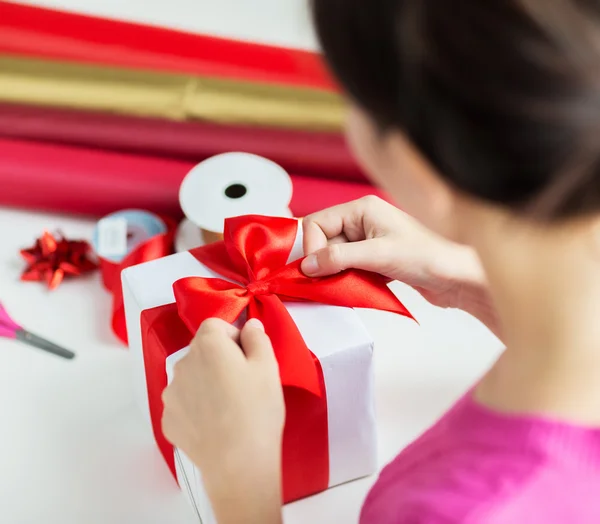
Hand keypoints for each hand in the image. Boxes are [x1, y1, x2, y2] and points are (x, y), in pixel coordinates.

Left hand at [162, 318, 283, 523]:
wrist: (238, 464)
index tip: (247, 357)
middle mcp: (182, 364)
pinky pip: (184, 403)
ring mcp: (171, 394)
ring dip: (206, 382)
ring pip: (191, 377)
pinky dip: (196, 408)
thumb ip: (257, 338)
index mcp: (208, 345)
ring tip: (228, 406)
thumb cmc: (256, 411)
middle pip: (201, 351)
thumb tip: (249, 325)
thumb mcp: (268, 367)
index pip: (215, 325)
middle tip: (242, 383)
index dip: (233, 337)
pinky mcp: (168, 419)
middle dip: (219, 360)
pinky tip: (215, 423)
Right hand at [301, 196, 484, 309]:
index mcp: (362, 208)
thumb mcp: (378, 255)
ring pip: (334, 257)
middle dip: (323, 262)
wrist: (458, 279)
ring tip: (348, 283)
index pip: (317, 223)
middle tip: (326, 281)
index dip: (311, 247)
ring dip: (335, 273)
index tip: (312, 270)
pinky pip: (348, 268)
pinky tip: (359, 286)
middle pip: (323, 240)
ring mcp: (369, 241)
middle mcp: (363, 221)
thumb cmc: (429, 257)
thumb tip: (307, 265)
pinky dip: (347, 279)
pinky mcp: (375, 260)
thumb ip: (338, 258)